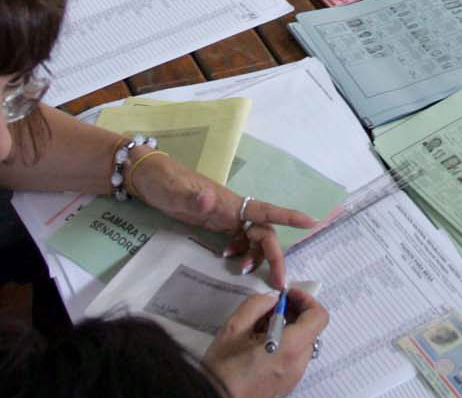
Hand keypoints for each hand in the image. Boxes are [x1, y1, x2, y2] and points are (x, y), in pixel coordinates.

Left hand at [133, 154, 316, 289]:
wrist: (149, 178)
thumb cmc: (165, 181)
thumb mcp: (176, 191)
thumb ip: (193, 198)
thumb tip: (210, 201)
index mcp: (229, 202)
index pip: (265, 211)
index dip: (288, 217)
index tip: (312, 223)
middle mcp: (233, 209)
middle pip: (263, 233)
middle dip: (274, 256)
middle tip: (278, 283)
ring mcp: (226, 217)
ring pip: (253, 239)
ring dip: (255, 257)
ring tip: (242, 273)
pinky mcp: (217, 224)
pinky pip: (239, 241)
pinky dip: (240, 253)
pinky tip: (228, 260)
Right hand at [203, 289, 329, 397]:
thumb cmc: (223, 370)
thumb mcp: (234, 328)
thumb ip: (257, 305)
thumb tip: (272, 300)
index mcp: (289, 348)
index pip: (318, 317)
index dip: (306, 300)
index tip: (289, 295)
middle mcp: (297, 364)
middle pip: (311, 329)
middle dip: (295, 313)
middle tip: (272, 308)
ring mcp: (294, 376)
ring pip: (303, 343)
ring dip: (289, 329)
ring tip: (261, 328)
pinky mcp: (287, 383)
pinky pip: (295, 357)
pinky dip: (285, 344)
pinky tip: (261, 344)